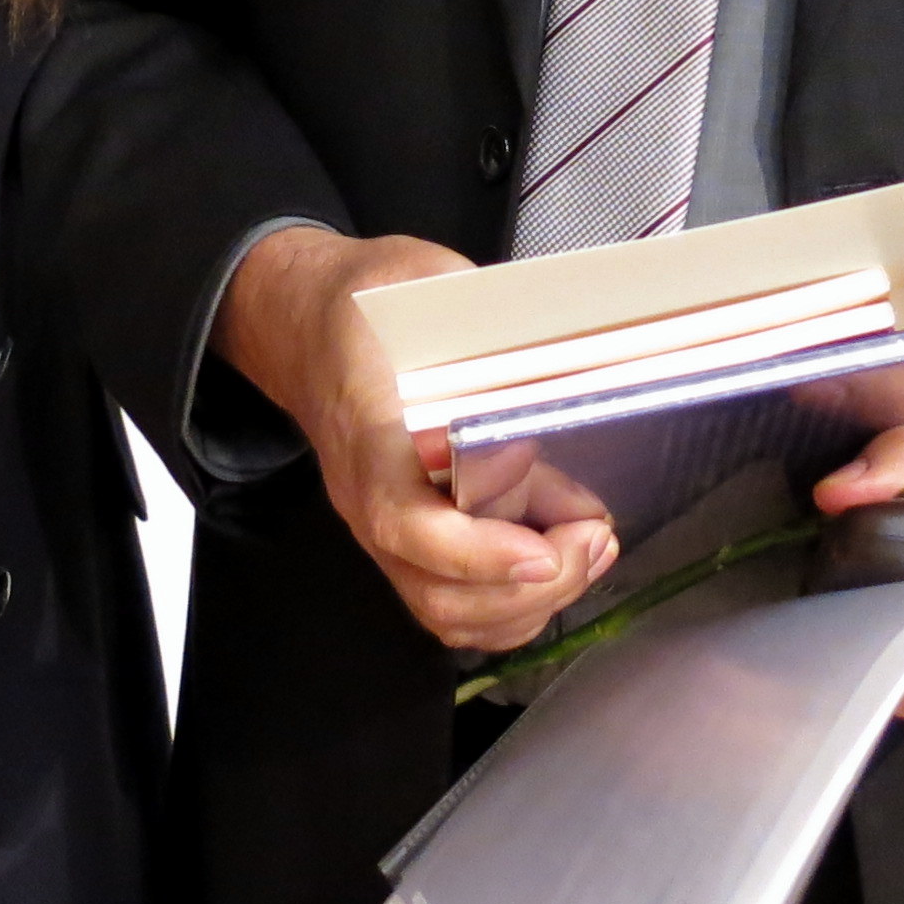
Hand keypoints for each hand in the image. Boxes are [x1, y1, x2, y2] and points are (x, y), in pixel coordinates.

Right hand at [215, 224, 621, 650]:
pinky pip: (458, 605)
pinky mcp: (409, 542)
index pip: (410, 526)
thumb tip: (574, 374)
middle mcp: (371, 503)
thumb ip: (498, 339)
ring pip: (452, 613)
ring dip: (533, 602)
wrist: (308, 324)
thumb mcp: (436, 290)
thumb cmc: (374, 303)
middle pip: (440, 594)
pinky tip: (564, 556)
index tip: (548, 550)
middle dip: (532, 587)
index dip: (482, 553)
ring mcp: (385, 531)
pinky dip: (518, 604)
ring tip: (591, 548)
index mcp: (371, 439)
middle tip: (595, 538)